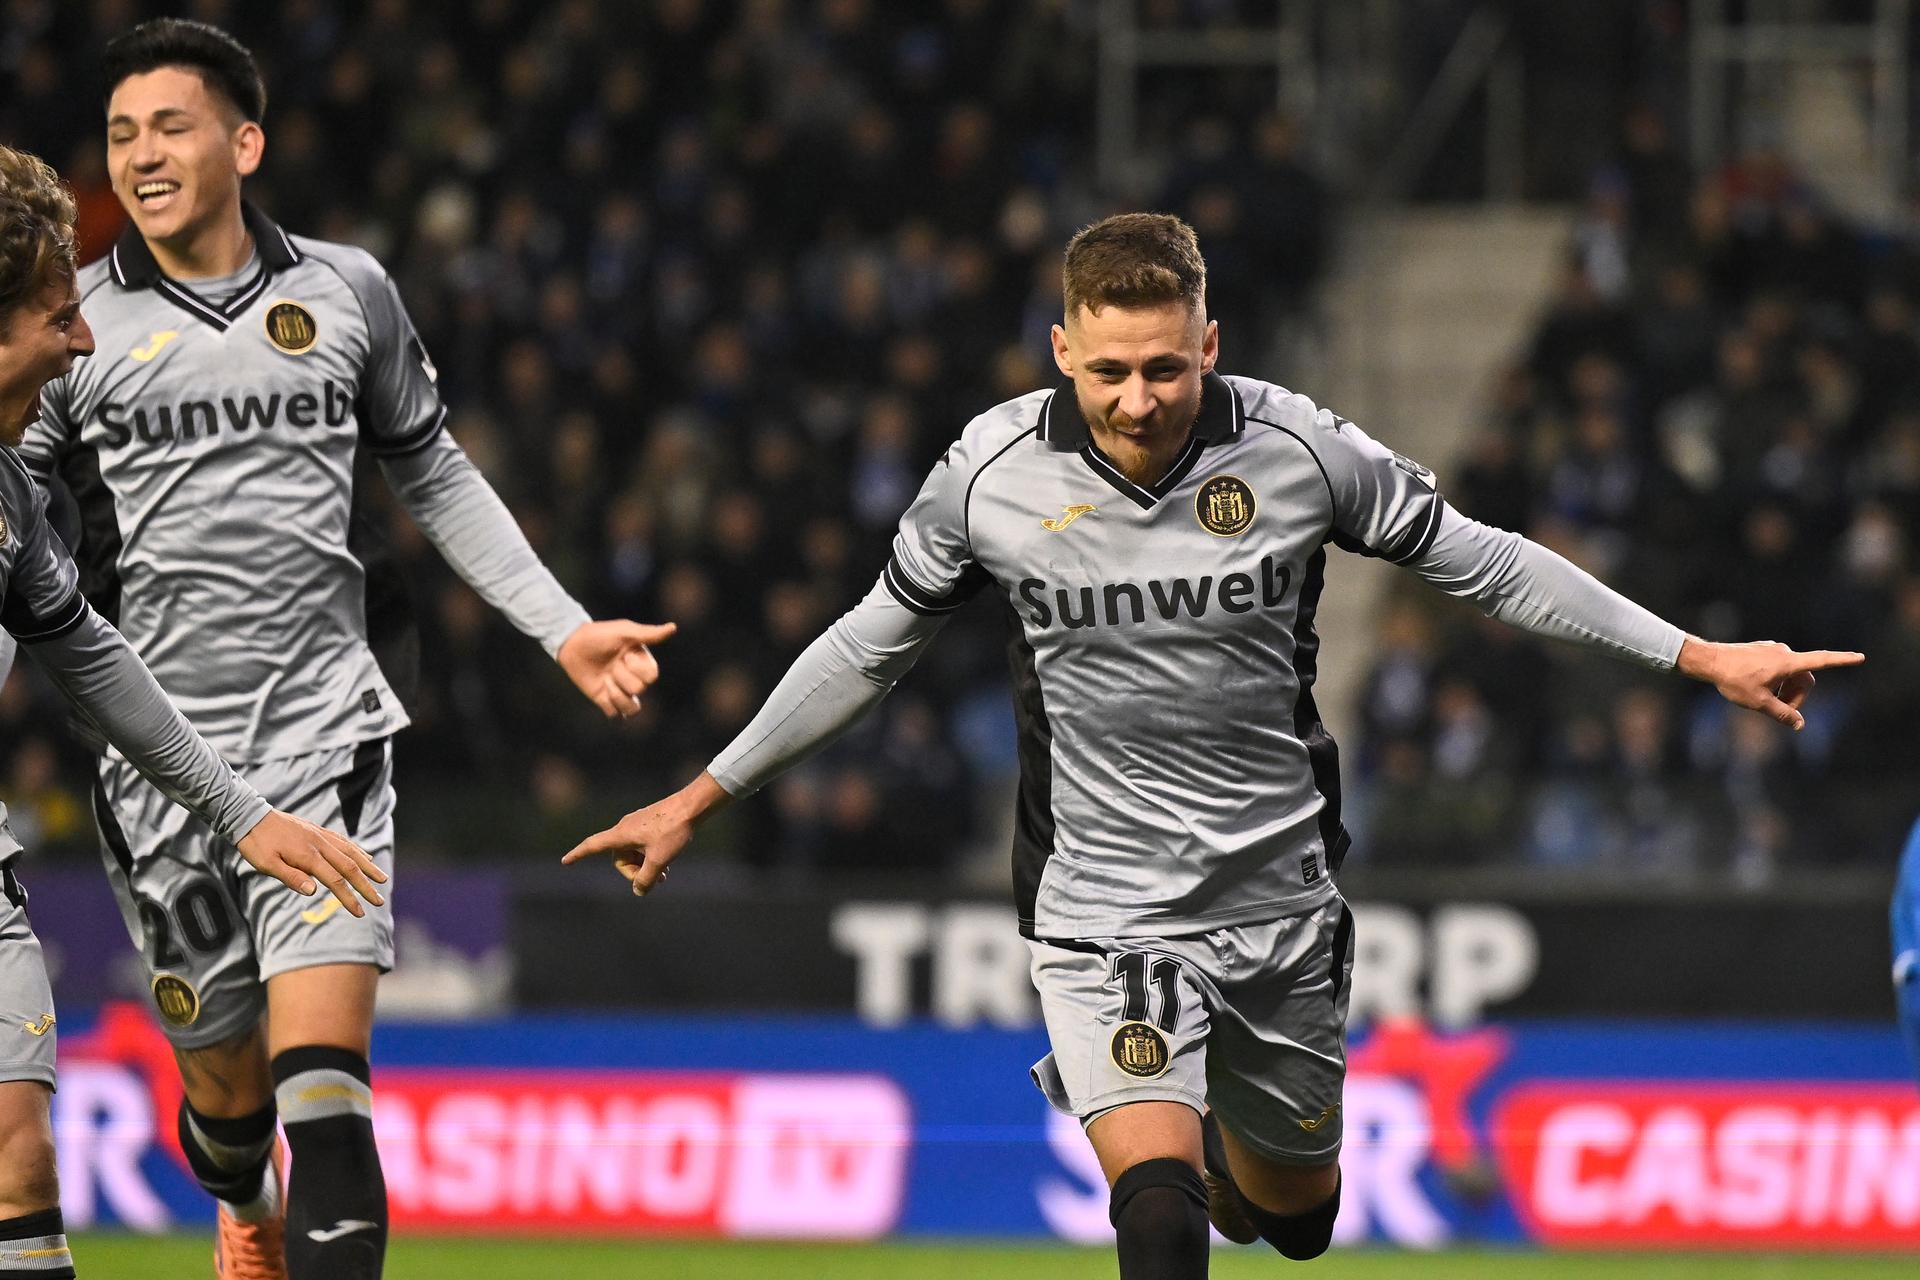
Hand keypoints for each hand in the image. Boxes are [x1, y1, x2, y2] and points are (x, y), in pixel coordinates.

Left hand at [236, 811, 387, 915]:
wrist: (250, 816)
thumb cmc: (256, 845)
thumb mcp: (267, 864)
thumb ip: (291, 877)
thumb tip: (313, 891)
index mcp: (308, 856)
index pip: (335, 880)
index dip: (349, 898)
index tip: (361, 912)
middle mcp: (320, 844)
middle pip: (350, 867)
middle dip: (366, 886)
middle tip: (380, 901)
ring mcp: (321, 836)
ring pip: (351, 852)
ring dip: (368, 867)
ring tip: (383, 879)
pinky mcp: (318, 831)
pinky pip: (344, 841)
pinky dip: (358, 851)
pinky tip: (366, 857)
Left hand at [557, 619, 676, 718]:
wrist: (572, 644)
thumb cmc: (600, 634)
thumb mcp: (624, 631)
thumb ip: (648, 634)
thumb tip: (673, 627)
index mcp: (643, 662)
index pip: (652, 676)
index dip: (637, 668)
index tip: (623, 654)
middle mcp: (634, 678)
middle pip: (640, 689)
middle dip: (622, 676)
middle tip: (610, 665)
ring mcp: (620, 691)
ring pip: (632, 709)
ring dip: (618, 695)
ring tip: (606, 682)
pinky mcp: (605, 701)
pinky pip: (615, 714)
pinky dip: (609, 705)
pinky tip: (601, 691)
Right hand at [561, 772, 729, 896]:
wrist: (692, 806)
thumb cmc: (673, 830)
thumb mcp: (659, 860)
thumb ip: (646, 879)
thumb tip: (639, 891)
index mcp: (621, 834)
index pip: (593, 845)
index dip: (578, 854)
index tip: (565, 861)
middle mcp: (625, 827)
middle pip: (620, 858)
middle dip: (635, 872)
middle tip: (656, 879)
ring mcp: (637, 825)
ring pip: (633, 853)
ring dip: (645, 865)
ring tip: (664, 875)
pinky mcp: (649, 824)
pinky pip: (642, 845)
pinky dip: (650, 856)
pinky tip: (667, 863)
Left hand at [1676, 637, 1864, 729]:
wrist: (1709, 661)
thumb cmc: (1733, 680)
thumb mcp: (1759, 702)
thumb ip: (1782, 714)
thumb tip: (1800, 725)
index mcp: (1787, 663)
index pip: (1821, 660)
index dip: (1841, 661)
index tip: (1860, 657)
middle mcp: (1784, 652)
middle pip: (1804, 679)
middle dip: (1797, 697)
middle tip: (1780, 710)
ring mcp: (1774, 650)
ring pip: (1791, 675)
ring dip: (1786, 690)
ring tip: (1765, 700)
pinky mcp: (1765, 651)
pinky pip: (1779, 668)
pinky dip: (1776, 681)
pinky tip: (1756, 687)